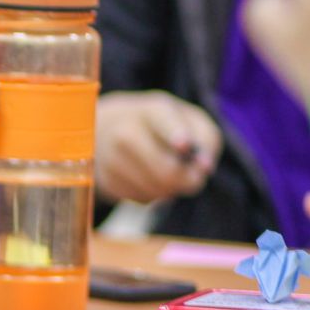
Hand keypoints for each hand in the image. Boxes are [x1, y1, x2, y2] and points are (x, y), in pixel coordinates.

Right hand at [94, 91, 221, 203]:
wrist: (108, 127)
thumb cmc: (162, 126)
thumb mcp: (188, 120)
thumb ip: (205, 141)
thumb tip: (204, 168)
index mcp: (152, 110)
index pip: (164, 122)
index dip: (176, 135)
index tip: (184, 145)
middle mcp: (125, 129)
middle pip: (167, 170)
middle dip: (188, 180)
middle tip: (196, 178)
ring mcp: (110, 155)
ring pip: (156, 189)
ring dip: (171, 189)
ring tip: (168, 173)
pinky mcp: (105, 178)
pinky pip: (142, 199)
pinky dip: (153, 195)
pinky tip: (149, 178)